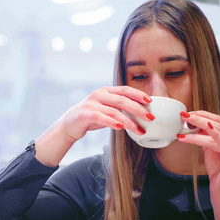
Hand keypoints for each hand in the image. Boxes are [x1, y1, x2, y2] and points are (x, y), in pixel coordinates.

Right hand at [35, 86, 153, 165]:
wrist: (69, 125)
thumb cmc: (91, 117)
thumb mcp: (106, 109)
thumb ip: (119, 108)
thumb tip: (141, 113)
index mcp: (106, 91)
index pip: (125, 90)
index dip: (138, 94)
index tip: (150, 101)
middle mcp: (99, 94)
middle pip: (122, 100)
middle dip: (138, 109)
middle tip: (150, 118)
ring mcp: (91, 103)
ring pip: (114, 111)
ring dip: (129, 121)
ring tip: (139, 130)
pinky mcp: (85, 114)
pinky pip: (101, 117)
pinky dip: (112, 122)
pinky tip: (121, 127)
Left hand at [177, 110, 219, 219]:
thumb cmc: (217, 168)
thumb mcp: (210, 147)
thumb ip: (205, 134)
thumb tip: (193, 121)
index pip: (219, 119)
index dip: (203, 114)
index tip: (188, 112)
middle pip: (217, 123)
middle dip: (198, 118)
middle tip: (183, 115)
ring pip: (216, 132)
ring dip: (197, 128)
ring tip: (182, 128)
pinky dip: (212, 134)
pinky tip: (202, 128)